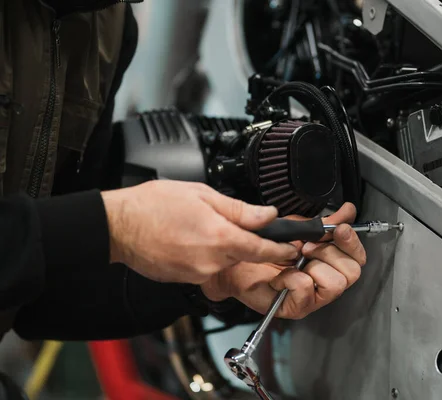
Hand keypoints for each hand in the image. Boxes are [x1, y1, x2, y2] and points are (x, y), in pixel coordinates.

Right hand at [101, 181, 297, 283]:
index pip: (263, 249)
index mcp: (220, 238)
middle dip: (244, 241)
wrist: (117, 226)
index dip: (281, 249)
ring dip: (222, 247)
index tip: (290, 247)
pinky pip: (205, 267)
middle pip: (244, 254)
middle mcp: (211, 261)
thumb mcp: (202, 194)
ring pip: (224, 261)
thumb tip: (267, 215)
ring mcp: (197, 273)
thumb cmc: (152, 205)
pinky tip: (189, 239)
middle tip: (227, 222)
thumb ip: (239, 209)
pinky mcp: (184, 279)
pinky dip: (205, 255)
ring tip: (199, 227)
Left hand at [201, 203, 366, 319]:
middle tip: (308, 246)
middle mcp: (325, 281)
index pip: (357, 258)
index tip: (340, 230)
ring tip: (295, 260)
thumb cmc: (263, 248)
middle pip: (351, 272)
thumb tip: (347, 211)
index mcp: (329, 262)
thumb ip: (324, 223)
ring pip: (335, 285)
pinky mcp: (296, 308)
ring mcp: (312, 297)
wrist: (235, 260)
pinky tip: (281, 276)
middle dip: (330, 253)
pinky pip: (306, 289)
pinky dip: (292, 278)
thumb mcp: (297, 228)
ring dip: (314, 266)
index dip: (352, 243)